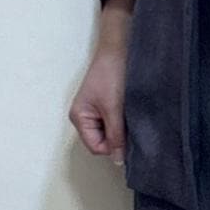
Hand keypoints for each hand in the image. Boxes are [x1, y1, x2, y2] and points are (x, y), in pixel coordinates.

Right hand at [70, 25, 130, 162]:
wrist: (119, 49)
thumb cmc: (111, 74)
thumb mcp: (114, 109)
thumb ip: (116, 136)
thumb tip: (118, 160)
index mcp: (79, 118)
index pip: (96, 147)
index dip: (113, 147)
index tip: (128, 138)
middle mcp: (84, 116)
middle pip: (103, 141)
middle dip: (117, 137)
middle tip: (130, 123)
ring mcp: (95, 110)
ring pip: (110, 132)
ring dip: (122, 127)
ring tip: (129, 112)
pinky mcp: (106, 104)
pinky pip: (115, 122)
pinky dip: (123, 119)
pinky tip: (129, 109)